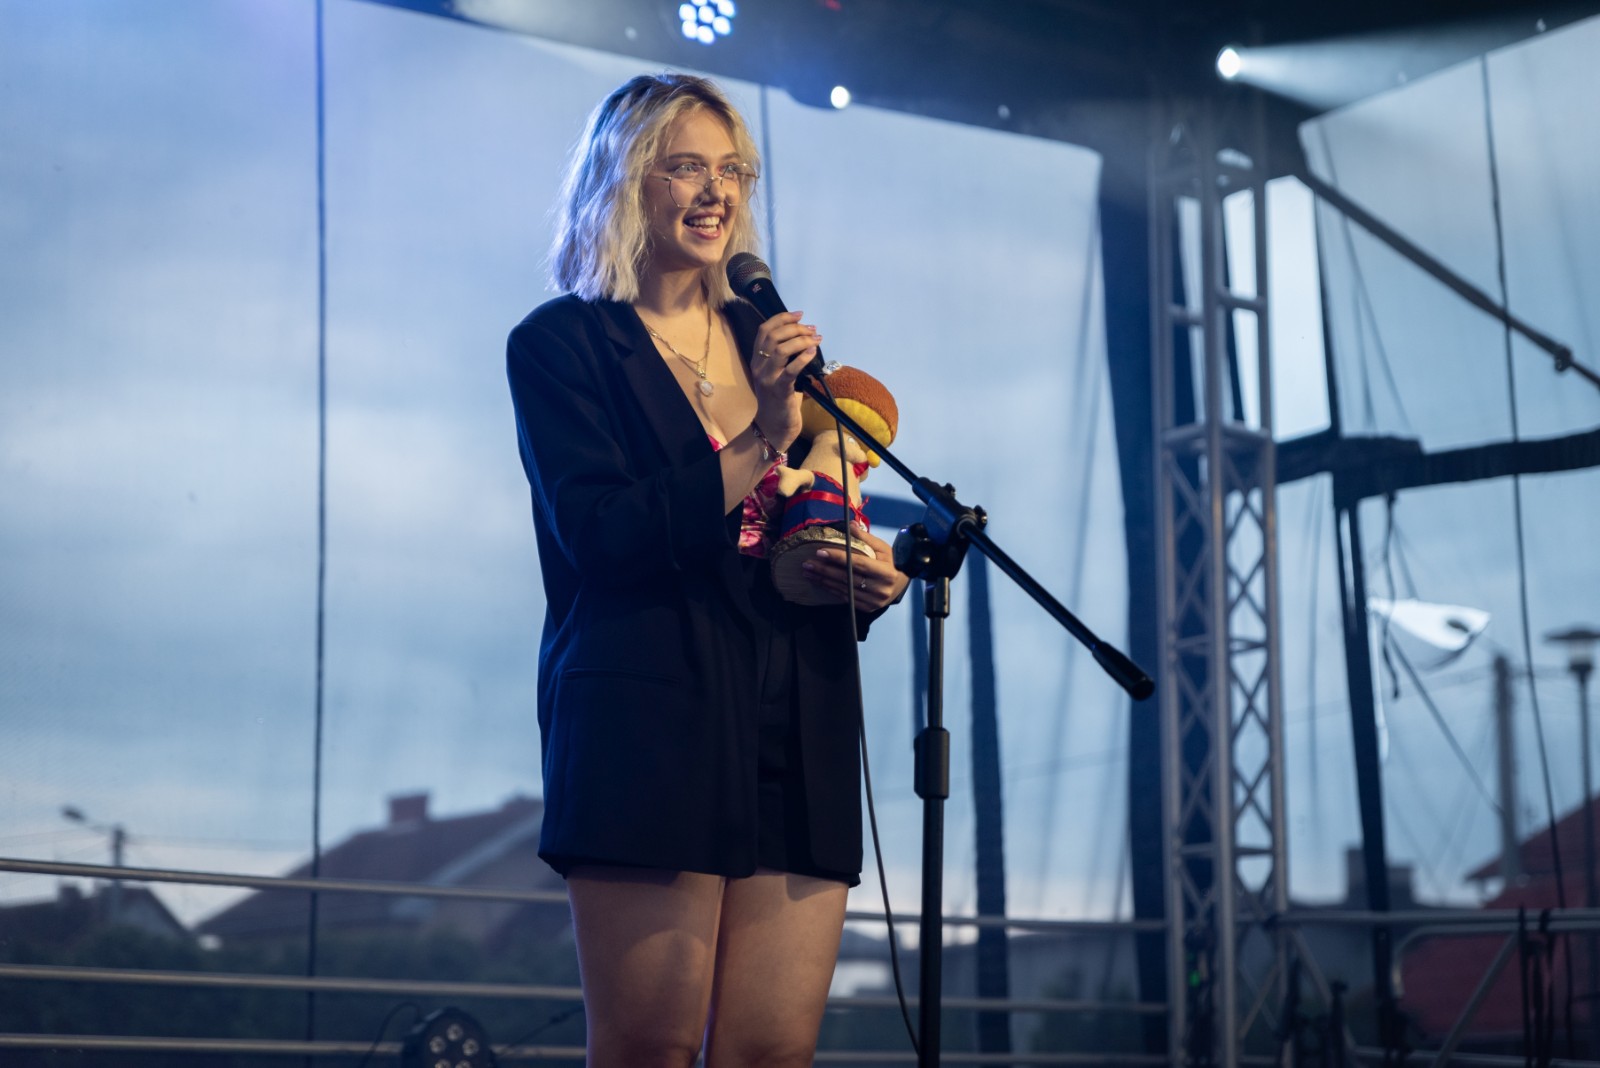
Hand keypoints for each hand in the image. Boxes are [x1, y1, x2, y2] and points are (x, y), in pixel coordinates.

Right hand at [750, 311, 818, 450]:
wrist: (773, 426)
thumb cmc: (780, 399)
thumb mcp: (777, 373)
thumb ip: (784, 356)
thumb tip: (805, 336)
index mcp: (757, 359)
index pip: (764, 330)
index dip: (782, 318)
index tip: (800, 315)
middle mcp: (759, 366)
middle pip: (773, 336)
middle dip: (795, 328)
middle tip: (812, 329)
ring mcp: (768, 378)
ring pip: (781, 350)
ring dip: (801, 340)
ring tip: (815, 339)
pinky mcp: (779, 390)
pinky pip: (791, 370)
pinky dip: (803, 357)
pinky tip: (813, 352)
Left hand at [800, 526, 909, 611]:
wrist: (902, 583)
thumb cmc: (891, 562)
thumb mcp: (883, 548)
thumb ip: (866, 538)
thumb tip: (850, 524)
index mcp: (885, 572)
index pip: (857, 563)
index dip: (837, 557)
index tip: (820, 552)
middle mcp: (880, 589)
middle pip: (847, 578)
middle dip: (824, 570)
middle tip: (807, 564)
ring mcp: (873, 601)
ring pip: (843, 589)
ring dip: (823, 581)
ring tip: (808, 573)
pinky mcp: (868, 608)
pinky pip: (845, 598)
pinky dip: (831, 589)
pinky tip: (820, 582)